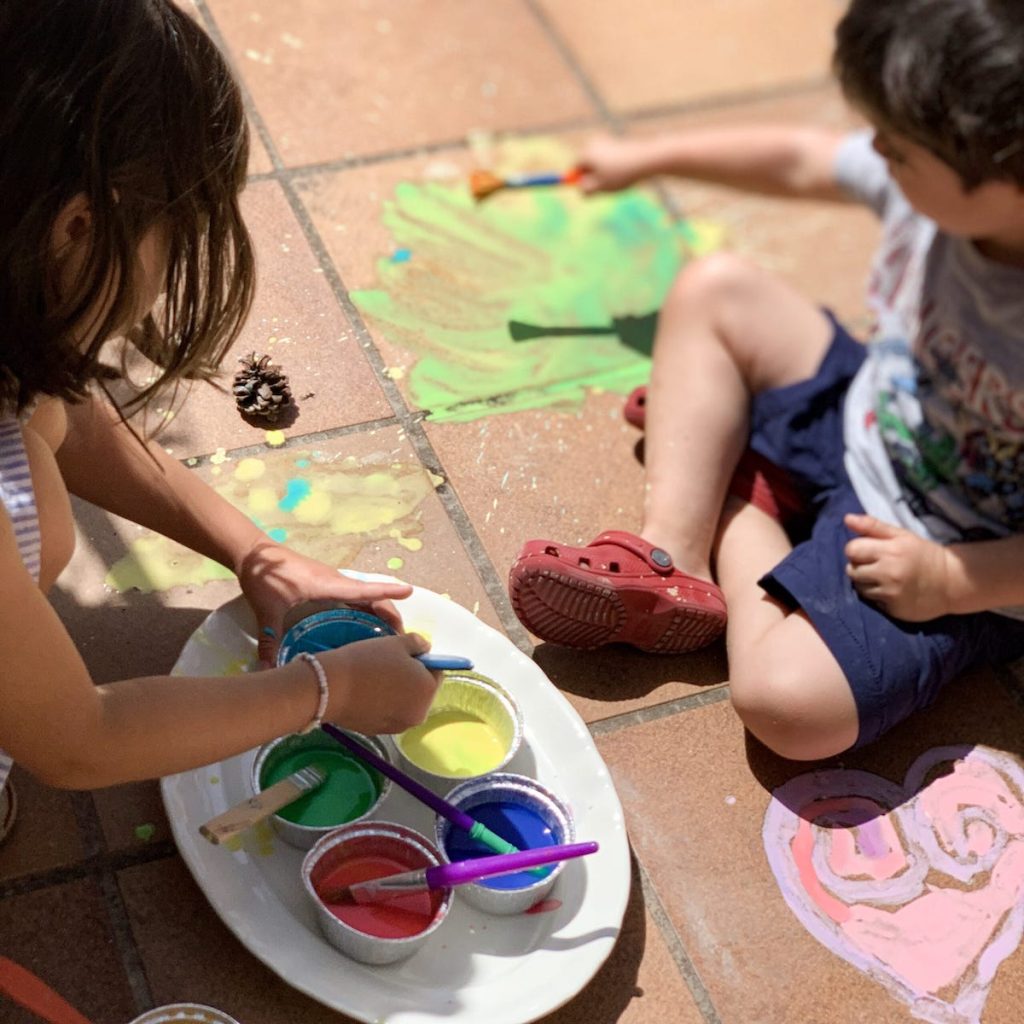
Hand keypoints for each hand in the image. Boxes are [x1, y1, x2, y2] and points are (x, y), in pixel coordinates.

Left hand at [236, 539, 412, 665]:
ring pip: (364, 593)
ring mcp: (332, 580)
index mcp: (326, 585)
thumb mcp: (267, 611)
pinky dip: (367, 605)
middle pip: (371, 594)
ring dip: (380, 608)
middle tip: (403, 636)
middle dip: (390, 611)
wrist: (254, 553)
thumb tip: (269, 671)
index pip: (363, 590)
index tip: (410, 591)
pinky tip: (365, 621)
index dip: (387, 592)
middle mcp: (335, 580)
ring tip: (390, 632)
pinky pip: (354, 593)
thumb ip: (270, 641)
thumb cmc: (264, 577)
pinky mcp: (325, 581)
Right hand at [320, 632, 440, 734]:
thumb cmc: (368, 660)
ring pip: (405, 703)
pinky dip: (383, 704)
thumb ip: (418, 643)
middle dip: (411, 679)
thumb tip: (425, 648)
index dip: (422, 661)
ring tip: (375, 678)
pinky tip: (366, 693)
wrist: (329, 687)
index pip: (436, 672)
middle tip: (388, 665)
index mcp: (428, 691)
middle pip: (422, 691)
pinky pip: (388, 714)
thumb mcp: (396, 643)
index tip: (404, 655)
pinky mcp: (379, 733)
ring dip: (397, 692)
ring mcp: (399, 727)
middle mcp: (419, 714)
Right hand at [576, 134, 650, 193]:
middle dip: (591, 176)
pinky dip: (613, 167)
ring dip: (604, 173)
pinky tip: (626, 169)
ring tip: (617, 179)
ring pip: (599, 163)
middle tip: (601, 188)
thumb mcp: (600, 186)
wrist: (645, 160)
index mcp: (586, 153)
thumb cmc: (620, 174)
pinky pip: (610, 160)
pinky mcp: (617, 143)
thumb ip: (587, 189)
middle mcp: (594, 144)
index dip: (578, 180)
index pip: (575, 167)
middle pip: (586, 163)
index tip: (585, 190)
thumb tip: (580, 188)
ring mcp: (606, 141)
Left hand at [844, 514, 952, 620]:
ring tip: (882, 577)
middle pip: (851, 569)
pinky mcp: (893, 610)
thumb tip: (847, 519)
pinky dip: (876, 595)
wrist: (952, 583)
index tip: (868, 550)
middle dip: (859, 565)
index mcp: (891, 551)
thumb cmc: (923, 554)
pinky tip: (890, 590)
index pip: (852, 549)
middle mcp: (889, 573)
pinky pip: (871, 601)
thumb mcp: (901, 535)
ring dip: (865, 582)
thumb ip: (873, 526)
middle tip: (876, 564)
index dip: (857, 549)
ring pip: (858, 587)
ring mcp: (891, 593)